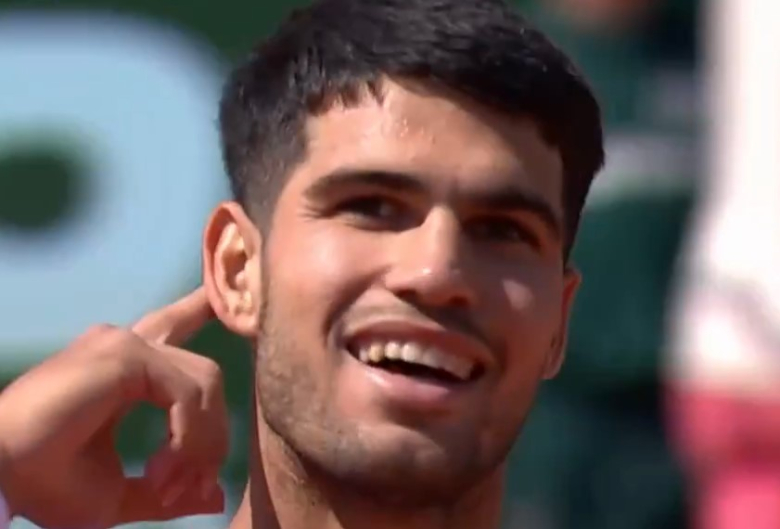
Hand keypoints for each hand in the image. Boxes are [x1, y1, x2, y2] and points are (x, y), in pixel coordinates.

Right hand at [0, 287, 228, 527]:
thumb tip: (217, 497)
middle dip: (211, 436)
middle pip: (204, 373)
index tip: (217, 298)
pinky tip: (159, 467)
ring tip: (164, 483)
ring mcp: (125, 345)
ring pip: (206, 384)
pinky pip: (188, 393)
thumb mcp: (119, 495)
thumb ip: (170, 491)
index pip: (171, 330)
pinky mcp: (124, 353)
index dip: (197, 310)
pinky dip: (186, 437)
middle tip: (181, 485)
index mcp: (122, 372)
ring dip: (200, 444)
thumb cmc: (46, 484)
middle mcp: (126, 349)